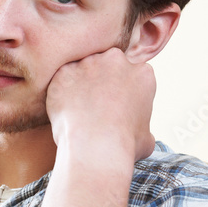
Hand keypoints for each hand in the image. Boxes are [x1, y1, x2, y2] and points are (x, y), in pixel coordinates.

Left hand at [46, 47, 156, 162]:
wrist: (95, 146)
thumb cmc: (123, 145)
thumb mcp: (146, 138)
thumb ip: (142, 126)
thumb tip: (141, 135)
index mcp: (142, 73)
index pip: (130, 74)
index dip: (120, 89)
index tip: (113, 104)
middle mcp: (117, 61)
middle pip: (106, 65)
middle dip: (100, 80)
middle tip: (93, 104)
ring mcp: (89, 63)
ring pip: (82, 69)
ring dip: (79, 83)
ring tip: (77, 107)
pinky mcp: (65, 71)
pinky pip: (61, 78)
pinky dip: (60, 90)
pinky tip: (63, 107)